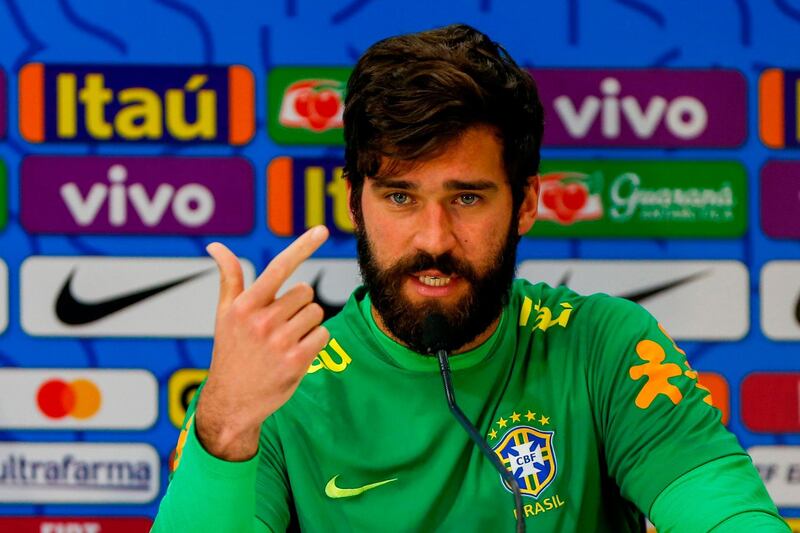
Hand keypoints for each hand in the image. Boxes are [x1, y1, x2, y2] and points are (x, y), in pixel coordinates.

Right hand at [195, 226, 330, 460]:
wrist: (232, 401)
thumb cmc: (231, 351)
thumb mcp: (224, 315)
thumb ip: (229, 279)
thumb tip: (215, 246)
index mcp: (244, 305)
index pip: (279, 267)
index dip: (303, 246)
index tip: (322, 230)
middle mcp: (261, 321)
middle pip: (305, 292)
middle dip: (298, 306)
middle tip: (279, 326)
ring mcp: (279, 342)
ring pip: (315, 313)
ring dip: (307, 325)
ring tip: (284, 342)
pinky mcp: (296, 361)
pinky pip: (322, 335)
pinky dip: (314, 343)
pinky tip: (294, 355)